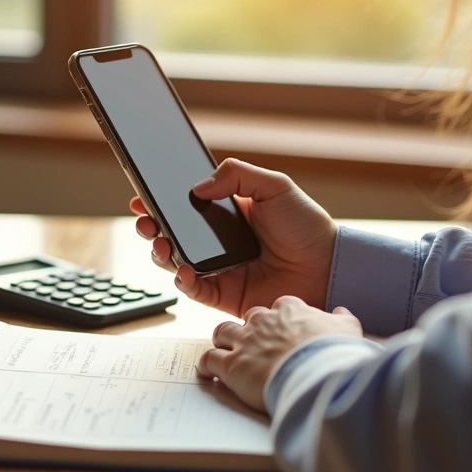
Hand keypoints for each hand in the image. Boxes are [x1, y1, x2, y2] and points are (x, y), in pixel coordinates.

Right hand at [131, 158, 337, 316]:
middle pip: (173, 235)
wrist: (328, 267)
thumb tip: (197, 187)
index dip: (161, 202)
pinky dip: (182, 280)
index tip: (142, 196)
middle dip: (151, 227)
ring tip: (159, 242)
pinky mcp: (225, 295)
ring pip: (176, 262)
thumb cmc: (308, 227)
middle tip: (144, 220)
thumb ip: (237, 175)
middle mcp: (219, 243)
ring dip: (160, 252)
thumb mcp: (275, 186)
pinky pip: (194, 289)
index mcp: (228, 214)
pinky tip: (183, 268)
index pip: (185, 207)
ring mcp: (220, 269)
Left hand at [198, 297, 362, 412]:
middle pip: (248, 317)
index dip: (278, 319)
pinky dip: (206, 365)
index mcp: (290, 310)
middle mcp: (263, 321)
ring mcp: (245, 341)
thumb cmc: (335, 354)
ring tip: (226, 351)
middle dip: (249, 328)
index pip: (279, 306)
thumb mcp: (348, 329)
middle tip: (254, 343)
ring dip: (224, 341)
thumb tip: (341, 312)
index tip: (281, 329)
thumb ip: (342, 319)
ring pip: (223, 332)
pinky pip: (209, 359)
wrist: (319, 375)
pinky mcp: (231, 365)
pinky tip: (208, 372)